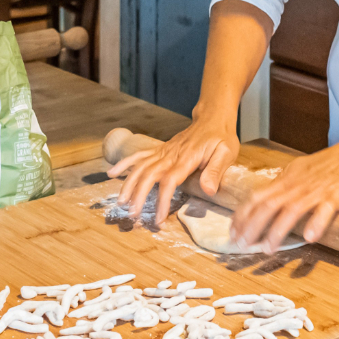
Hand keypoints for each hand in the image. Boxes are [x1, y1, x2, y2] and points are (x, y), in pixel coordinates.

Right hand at [108, 115, 240, 215]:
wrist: (213, 119)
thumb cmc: (221, 138)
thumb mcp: (226, 153)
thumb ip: (216, 171)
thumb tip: (208, 190)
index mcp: (186, 159)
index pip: (169, 181)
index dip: (162, 200)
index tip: (159, 218)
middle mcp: (170, 155)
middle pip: (148, 175)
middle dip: (138, 195)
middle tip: (133, 215)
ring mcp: (163, 152)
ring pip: (140, 166)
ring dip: (128, 184)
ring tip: (121, 202)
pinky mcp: (160, 150)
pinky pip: (139, 156)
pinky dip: (124, 163)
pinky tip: (112, 173)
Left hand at [229, 141, 338, 252]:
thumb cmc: (327, 165)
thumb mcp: (298, 171)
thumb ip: (282, 186)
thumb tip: (265, 200)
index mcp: (286, 179)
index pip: (257, 197)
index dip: (242, 215)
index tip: (233, 232)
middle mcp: (296, 185)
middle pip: (268, 205)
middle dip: (252, 227)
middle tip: (242, 245)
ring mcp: (315, 191)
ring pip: (291, 210)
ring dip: (277, 231)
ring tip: (267, 248)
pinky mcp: (335, 197)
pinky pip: (324, 210)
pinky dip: (316, 223)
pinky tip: (309, 238)